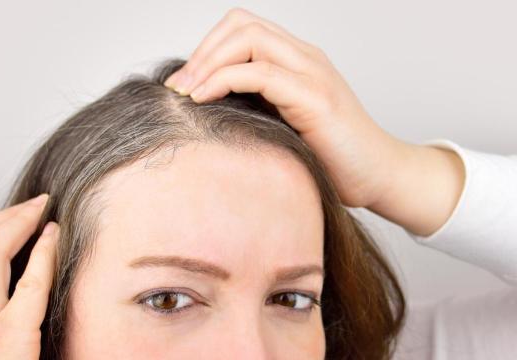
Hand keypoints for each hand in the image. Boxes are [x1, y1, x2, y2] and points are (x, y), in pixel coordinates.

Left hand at [164, 7, 464, 235]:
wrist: (378, 177)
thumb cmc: (331, 157)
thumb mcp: (284, 124)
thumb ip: (256, 107)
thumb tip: (205, 111)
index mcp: (296, 60)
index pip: (242, 29)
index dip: (206, 48)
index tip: (183, 83)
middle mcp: (305, 58)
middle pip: (241, 24)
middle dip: (201, 52)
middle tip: (177, 86)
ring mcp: (312, 73)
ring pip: (249, 39)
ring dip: (207, 63)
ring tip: (185, 93)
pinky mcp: (316, 97)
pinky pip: (261, 73)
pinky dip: (224, 80)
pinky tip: (204, 100)